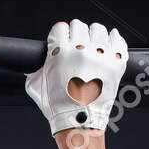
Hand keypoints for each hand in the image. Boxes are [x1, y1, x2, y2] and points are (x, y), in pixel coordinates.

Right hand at [24, 19, 126, 135]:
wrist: (80, 122)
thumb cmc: (58, 107)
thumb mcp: (38, 86)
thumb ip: (36, 70)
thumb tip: (30, 64)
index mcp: (59, 54)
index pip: (60, 28)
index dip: (60, 34)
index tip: (62, 40)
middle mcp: (81, 51)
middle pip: (79, 25)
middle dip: (76, 34)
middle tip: (77, 44)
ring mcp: (100, 56)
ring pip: (98, 29)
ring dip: (93, 35)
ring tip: (92, 45)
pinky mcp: (115, 63)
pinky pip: (118, 40)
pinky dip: (113, 39)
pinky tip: (108, 43)